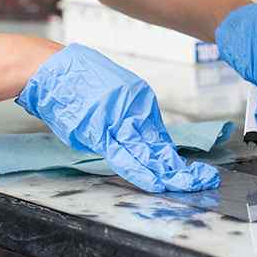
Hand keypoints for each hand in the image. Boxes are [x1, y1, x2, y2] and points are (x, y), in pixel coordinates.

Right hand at [16, 45, 219, 193]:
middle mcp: (134, 109)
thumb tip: (133, 136)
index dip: (172, 157)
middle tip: (202, 180)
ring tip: (189, 186)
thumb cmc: (78, 80)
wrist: (54, 69)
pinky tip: (157, 183)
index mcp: (139, 99)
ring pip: (146, 154)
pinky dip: (142, 172)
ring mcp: (118, 120)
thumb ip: (125, 114)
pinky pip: (125, 157)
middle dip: (179, 168)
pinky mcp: (101, 131)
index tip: (188, 170)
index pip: (159, 136)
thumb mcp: (112, 92)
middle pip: (159, 146)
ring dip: (166, 174)